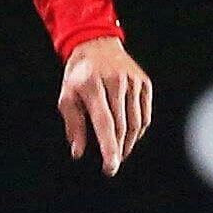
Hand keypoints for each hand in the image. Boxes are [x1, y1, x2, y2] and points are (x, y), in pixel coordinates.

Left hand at [57, 36, 152, 175]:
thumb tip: (78, 153)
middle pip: (122, 126)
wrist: (96, 44)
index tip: (110, 169)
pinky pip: (145, 115)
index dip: (108, 148)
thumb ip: (73, 125)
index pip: (104, 123)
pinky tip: (129, 136)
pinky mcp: (144, 82)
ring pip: (136, 123)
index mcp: (92, 85)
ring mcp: (133, 81)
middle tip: (113, 163)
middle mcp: (115, 82)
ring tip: (119, 151)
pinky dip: (139, 130)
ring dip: (128, 142)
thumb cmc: (78, 75)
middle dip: (117, 149)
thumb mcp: (67, 96)